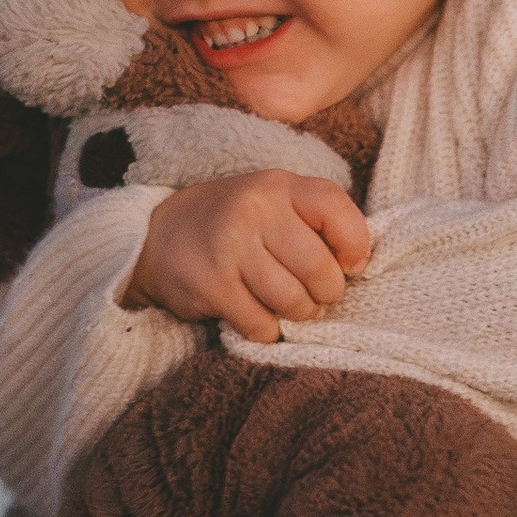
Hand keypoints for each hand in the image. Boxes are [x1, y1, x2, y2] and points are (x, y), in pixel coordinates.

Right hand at [121, 171, 371, 339]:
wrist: (157, 237)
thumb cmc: (234, 224)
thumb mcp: (273, 203)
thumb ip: (315, 221)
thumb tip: (359, 264)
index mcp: (279, 186)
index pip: (335, 209)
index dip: (355, 244)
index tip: (350, 265)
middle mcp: (255, 210)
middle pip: (318, 267)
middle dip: (327, 292)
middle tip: (317, 296)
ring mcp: (231, 248)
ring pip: (293, 300)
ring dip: (299, 313)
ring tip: (290, 306)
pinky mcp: (212, 286)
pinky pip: (262, 325)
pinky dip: (267, 330)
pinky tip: (256, 314)